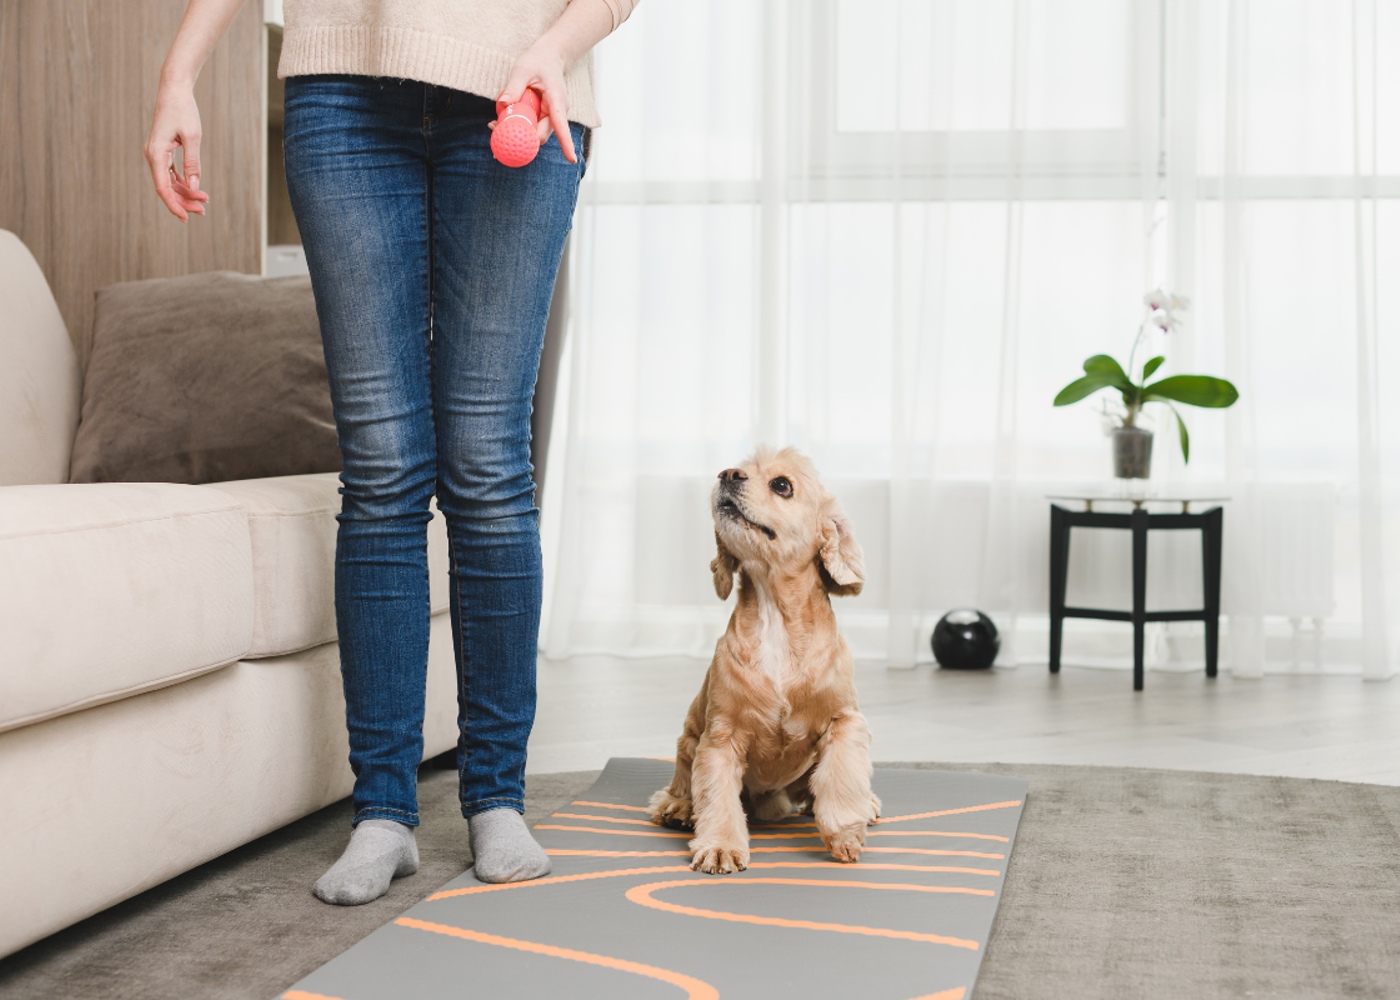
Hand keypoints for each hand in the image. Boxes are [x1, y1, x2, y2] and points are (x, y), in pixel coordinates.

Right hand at [144, 81, 209, 221]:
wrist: (174, 90)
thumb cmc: (184, 110)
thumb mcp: (193, 137)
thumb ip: (193, 162)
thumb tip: (194, 186)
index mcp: (156, 153)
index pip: (162, 188)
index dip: (174, 205)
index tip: (186, 218)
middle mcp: (152, 156)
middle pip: (166, 187)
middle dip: (184, 201)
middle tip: (203, 210)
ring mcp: (156, 154)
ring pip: (169, 181)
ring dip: (184, 192)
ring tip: (204, 201)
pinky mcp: (162, 151)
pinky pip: (170, 173)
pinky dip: (182, 182)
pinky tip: (194, 188)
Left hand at [497, 41, 576, 163]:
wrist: (549, 57)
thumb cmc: (538, 61)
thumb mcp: (522, 70)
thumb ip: (513, 87)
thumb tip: (503, 105)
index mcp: (557, 102)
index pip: (562, 126)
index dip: (566, 144)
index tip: (571, 160)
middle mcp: (557, 113)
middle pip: (541, 135)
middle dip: (522, 139)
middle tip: (497, 133)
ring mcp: (551, 116)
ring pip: (534, 132)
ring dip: (517, 132)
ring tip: (495, 123)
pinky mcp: (543, 116)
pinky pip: (530, 126)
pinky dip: (517, 125)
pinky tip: (501, 119)